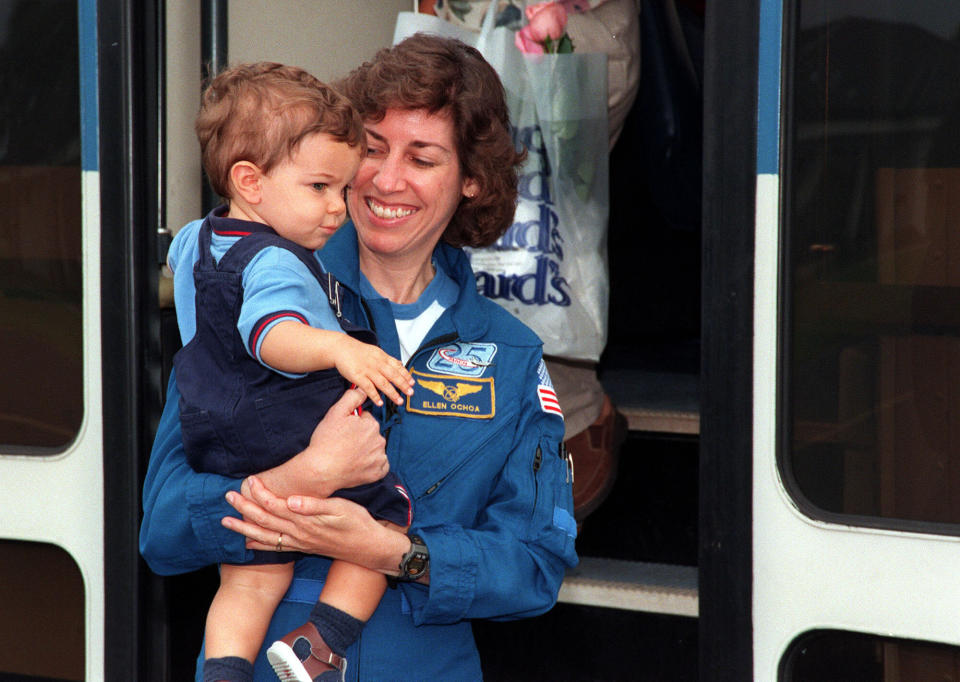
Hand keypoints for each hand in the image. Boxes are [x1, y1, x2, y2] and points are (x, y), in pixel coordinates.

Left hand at [223, 475, 408, 572]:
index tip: (250, 480)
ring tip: (226, 521)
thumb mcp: (341, 510)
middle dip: (245, 508)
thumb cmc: (357, 523)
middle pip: (265, 521)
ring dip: (245, 528)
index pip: (276, 505)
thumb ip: (315, 505)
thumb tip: (291, 500)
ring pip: (266, 536)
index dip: (261, 493)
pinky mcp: (303, 548)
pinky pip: (276, 547)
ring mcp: (300, 543)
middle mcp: (299, 534)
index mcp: (306, 521)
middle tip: (228, 496)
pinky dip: (260, 544)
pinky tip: (248, 542)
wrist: (369, 548)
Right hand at [255, 387, 388, 497]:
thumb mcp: (335, 412)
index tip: (343, 432)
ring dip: (366, 450)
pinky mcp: (378, 473)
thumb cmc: (326, 441)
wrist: (321, 470)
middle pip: (371, 434)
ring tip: (348, 455)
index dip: (353, 425)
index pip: (366, 420)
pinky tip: (358, 465)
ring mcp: (379, 458)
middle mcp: (379, 440)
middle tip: (344, 444)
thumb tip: (362, 389)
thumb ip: (352, 398)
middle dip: (361, 437)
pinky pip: (380, 466)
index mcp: (371, 425)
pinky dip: (372, 465)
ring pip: (375, 449)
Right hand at [334, 336, 413, 406]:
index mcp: (382, 357)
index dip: (406, 375)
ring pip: (383, 383)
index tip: (412, 383)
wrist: (341, 348)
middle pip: (393, 375)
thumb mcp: (376, 351)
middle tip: (410, 393)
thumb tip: (400, 363)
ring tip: (399, 401)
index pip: (397, 366)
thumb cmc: (358, 351)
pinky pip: (368, 388)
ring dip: (392, 393)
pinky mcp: (358, 376)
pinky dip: (375, 396)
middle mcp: (377, 363)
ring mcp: (367, 370)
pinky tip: (380, 402)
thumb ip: (388, 359)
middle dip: (403, 385)